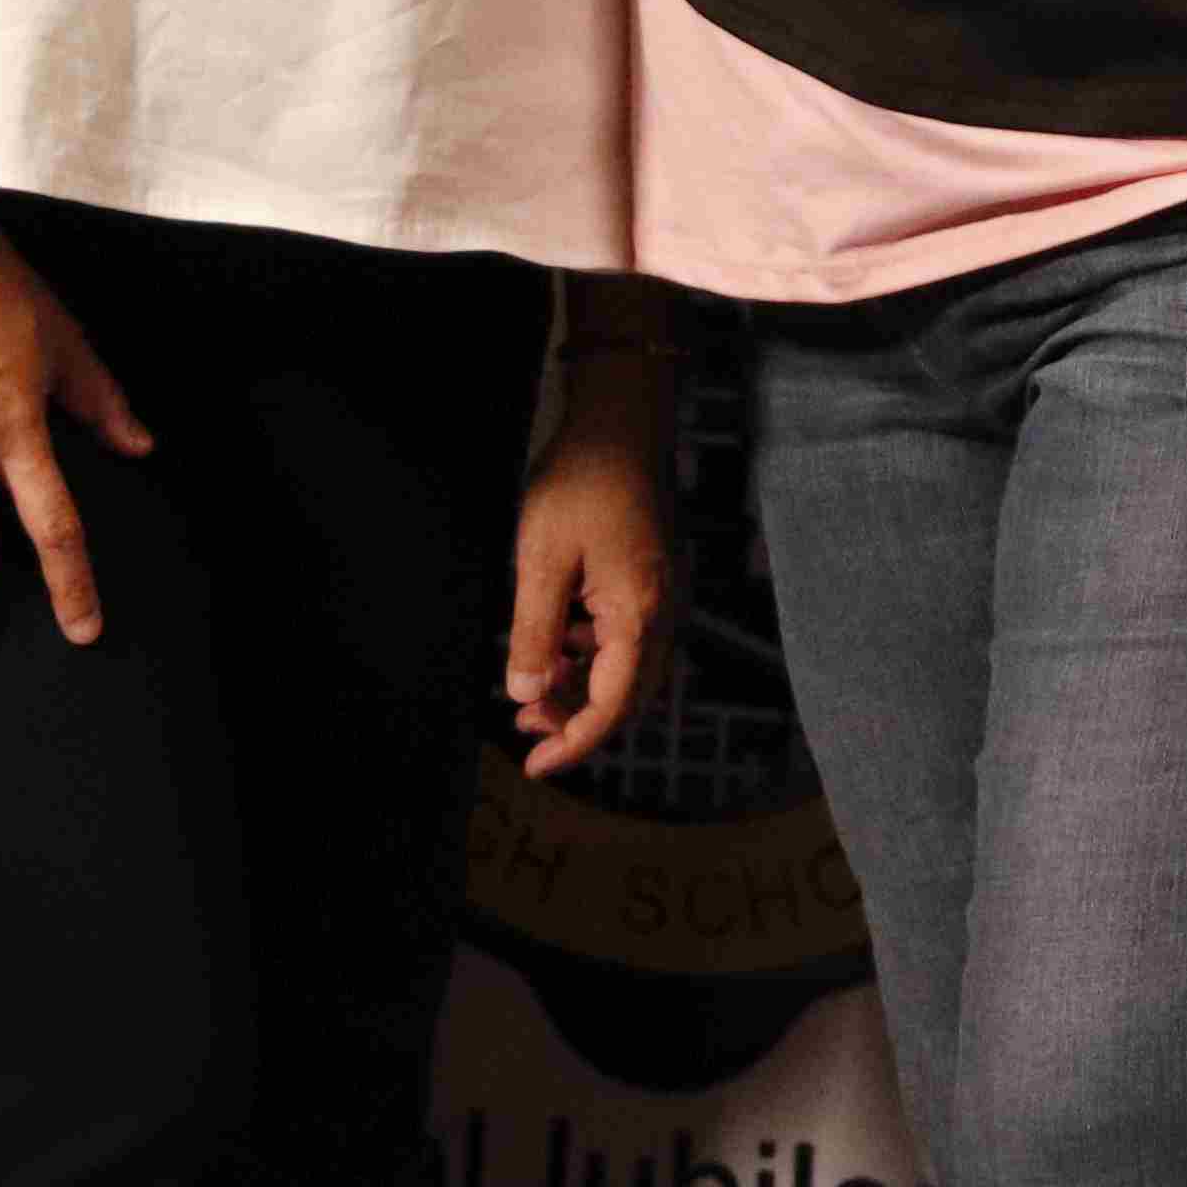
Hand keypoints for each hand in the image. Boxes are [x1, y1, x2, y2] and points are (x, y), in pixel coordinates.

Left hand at [505, 362, 672, 780]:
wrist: (622, 422)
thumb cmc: (581, 481)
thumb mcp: (542, 559)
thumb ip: (535, 632)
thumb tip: (526, 694)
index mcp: (638, 614)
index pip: (612, 706)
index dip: (575, 743)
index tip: (535, 764)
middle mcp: (660, 612)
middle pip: (627, 696)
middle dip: (578, 722)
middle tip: (527, 735)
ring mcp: (659, 595)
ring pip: (626, 669)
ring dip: (583, 689)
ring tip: (532, 694)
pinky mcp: (649, 580)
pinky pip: (626, 638)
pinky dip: (591, 656)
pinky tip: (556, 645)